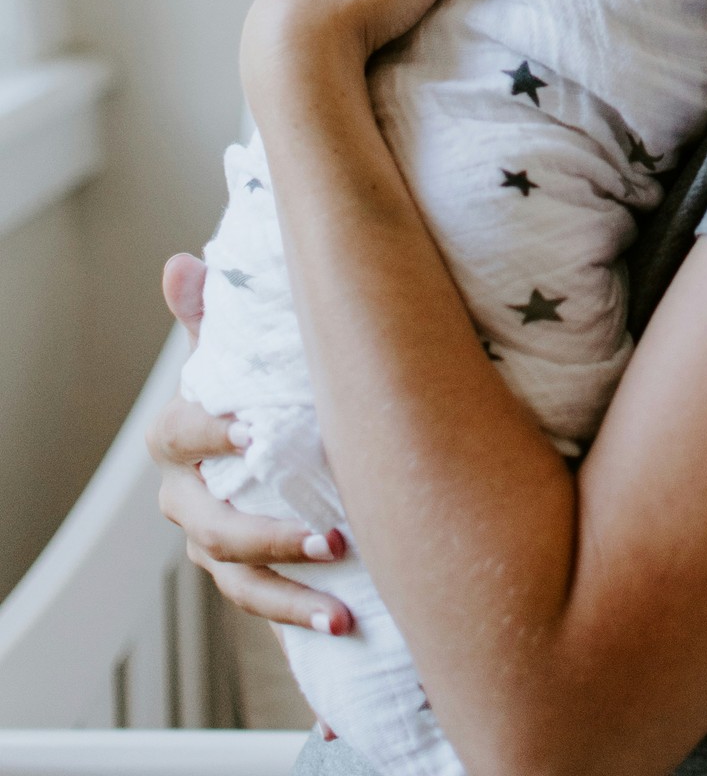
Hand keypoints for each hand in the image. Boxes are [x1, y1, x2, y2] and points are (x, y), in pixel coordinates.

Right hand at [149, 252, 352, 640]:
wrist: (274, 436)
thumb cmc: (256, 381)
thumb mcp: (238, 346)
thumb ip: (212, 312)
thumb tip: (181, 264)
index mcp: (182, 435)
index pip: (178, 434)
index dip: (208, 432)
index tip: (250, 429)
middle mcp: (190, 496)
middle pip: (210, 526)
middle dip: (268, 536)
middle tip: (332, 536)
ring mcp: (214, 542)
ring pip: (237, 579)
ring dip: (288, 595)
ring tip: (343, 602)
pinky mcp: (246, 574)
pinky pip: (263, 604)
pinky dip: (298, 617)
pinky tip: (345, 625)